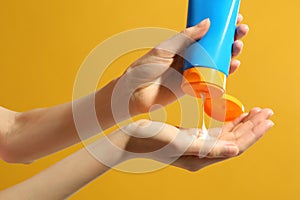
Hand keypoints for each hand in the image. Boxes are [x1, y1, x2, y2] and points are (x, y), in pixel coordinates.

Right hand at [101, 108, 272, 171]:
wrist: (132, 139)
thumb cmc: (151, 140)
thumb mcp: (178, 142)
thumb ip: (207, 149)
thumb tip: (235, 150)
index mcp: (201, 158)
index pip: (234, 146)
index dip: (251, 133)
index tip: (265, 119)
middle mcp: (203, 154)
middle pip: (235, 140)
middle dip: (252, 127)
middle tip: (267, 112)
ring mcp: (199, 146)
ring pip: (228, 135)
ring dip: (243, 124)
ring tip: (257, 112)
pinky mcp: (193, 137)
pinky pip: (217, 130)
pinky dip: (229, 122)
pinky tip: (236, 114)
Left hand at [121, 14, 248, 114]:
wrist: (135, 93)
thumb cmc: (144, 69)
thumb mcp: (164, 49)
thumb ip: (185, 37)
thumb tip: (208, 23)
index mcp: (182, 45)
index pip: (206, 33)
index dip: (221, 26)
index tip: (235, 19)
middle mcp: (190, 57)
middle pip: (216, 46)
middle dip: (230, 38)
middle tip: (241, 30)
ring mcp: (193, 71)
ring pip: (217, 62)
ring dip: (231, 54)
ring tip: (238, 46)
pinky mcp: (194, 86)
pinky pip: (213, 79)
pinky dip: (225, 72)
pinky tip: (233, 65)